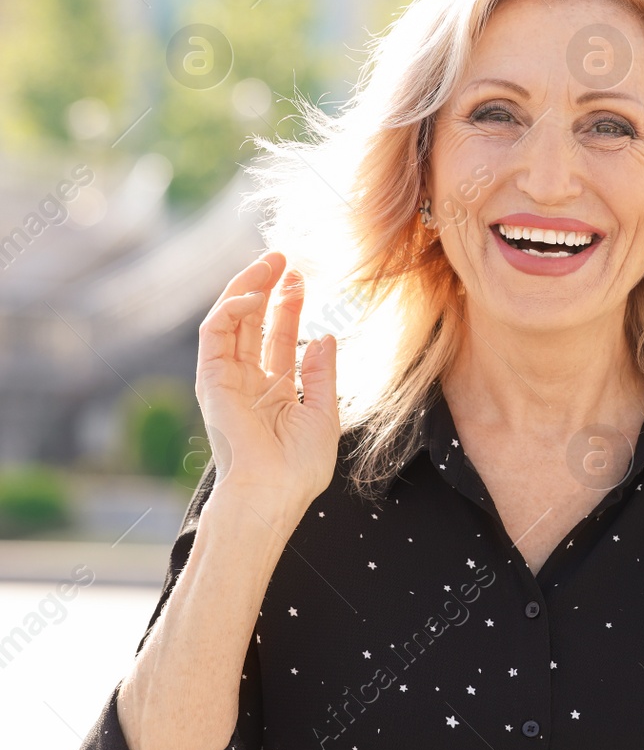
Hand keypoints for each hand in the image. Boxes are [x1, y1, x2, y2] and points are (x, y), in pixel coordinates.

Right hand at [196, 251, 339, 518]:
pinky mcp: (211, 380)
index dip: (289, 306)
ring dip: (248, 287)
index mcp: (273, 390)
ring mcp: (227, 379)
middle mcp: (247, 381)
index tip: (302, 277)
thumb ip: (321, 373)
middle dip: (269, 288)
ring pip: (231, 321)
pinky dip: (232, 308)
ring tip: (271, 261)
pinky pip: (215, 334)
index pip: (278, 337)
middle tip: (285, 258)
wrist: (273, 491)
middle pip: (254, 323)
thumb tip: (325, 336)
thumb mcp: (323, 412)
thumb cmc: (300, 465)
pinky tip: (255, 293)